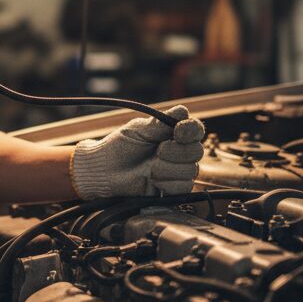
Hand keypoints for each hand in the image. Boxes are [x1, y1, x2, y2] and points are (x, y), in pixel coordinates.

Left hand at [70, 105, 204, 198]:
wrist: (105, 170)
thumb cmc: (120, 146)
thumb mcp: (138, 130)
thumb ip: (160, 123)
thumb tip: (182, 111)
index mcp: (173, 134)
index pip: (195, 130)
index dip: (191, 130)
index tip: (178, 132)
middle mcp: (180, 152)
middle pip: (197, 151)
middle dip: (176, 152)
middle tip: (157, 152)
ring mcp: (177, 172)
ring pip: (190, 170)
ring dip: (167, 168)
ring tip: (149, 168)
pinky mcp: (173, 190)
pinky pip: (183, 188)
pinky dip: (167, 183)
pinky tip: (153, 180)